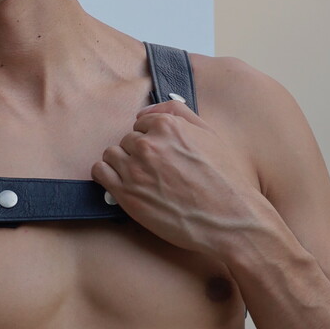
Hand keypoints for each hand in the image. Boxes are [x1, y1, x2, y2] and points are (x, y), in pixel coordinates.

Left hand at [91, 100, 266, 256]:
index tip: (160, 154)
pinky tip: (120, 182)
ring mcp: (135, 170)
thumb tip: (148, 110)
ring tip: (139, 178)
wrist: (228, 217)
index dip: (151, 139)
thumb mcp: (208, 134)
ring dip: (121, 163)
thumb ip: (178, 113)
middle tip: (155, 170)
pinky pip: (100, 172)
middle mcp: (147, 145)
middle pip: (127, 140)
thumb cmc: (223, 178)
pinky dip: (106, 174)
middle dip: (137, 153)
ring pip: (111, 154)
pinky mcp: (126, 194)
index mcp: (167, 126)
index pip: (142, 124)